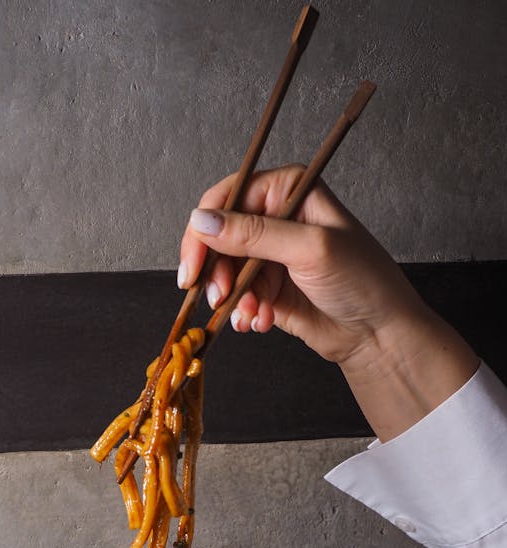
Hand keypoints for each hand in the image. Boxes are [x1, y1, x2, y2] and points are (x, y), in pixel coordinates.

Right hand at [180, 165, 477, 440]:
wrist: (378, 333)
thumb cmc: (361, 280)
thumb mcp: (309, 249)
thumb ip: (254, 234)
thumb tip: (201, 220)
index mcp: (288, 190)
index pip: (227, 197)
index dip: (204, 230)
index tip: (194, 266)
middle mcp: (275, 218)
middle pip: (219, 236)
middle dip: (217, 271)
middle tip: (219, 297)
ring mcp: (270, 255)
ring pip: (224, 270)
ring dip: (231, 297)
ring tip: (251, 315)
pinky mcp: (266, 288)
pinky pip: (236, 296)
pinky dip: (241, 312)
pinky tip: (258, 322)